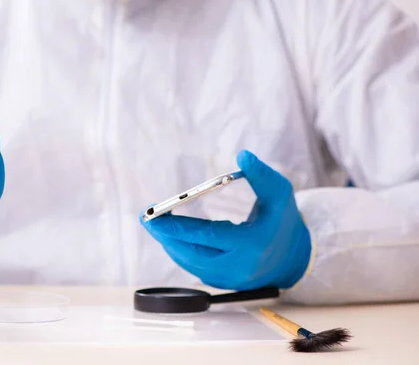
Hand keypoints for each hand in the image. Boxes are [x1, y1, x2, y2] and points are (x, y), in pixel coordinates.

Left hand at [141, 150, 310, 289]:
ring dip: (169, 243)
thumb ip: (261, 174)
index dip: (181, 227)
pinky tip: (169, 237)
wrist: (292, 257)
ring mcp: (230, 279)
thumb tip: (242, 155)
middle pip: (193, 253)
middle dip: (166, 236)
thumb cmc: (282, 220)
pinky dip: (179, 251)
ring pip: (190, 263)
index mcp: (253, 244)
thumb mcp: (280, 193)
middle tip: (147, 219)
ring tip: (153, 225)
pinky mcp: (222, 283)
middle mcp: (240, 266)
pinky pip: (194, 268)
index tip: (158, 216)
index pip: (210, 236)